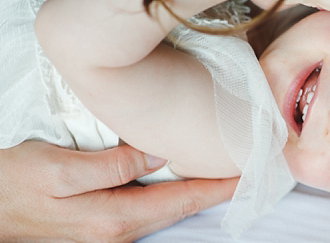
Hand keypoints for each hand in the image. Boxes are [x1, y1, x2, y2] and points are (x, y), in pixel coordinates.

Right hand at [0, 141, 237, 241]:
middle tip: (245, 170)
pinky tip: (181, 181)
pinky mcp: (103, 224)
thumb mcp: (60, 169)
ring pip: (167, 209)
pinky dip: (174, 195)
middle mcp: (119, 230)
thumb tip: (159, 155)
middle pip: (180, 208)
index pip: (182, 200)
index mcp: (116, 217)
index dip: (218, 187)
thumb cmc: (15, 184)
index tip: (249, 175)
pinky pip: (151, 208)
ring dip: (197, 192)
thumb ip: (112, 166)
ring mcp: (111, 231)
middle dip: (215, 191)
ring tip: (223, 173)